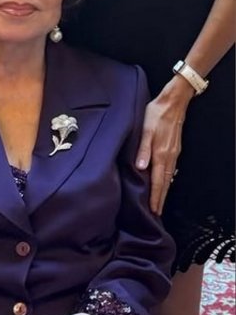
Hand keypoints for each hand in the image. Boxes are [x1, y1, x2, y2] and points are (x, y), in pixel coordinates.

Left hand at [135, 75, 193, 213]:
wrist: (173, 102)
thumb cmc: (157, 113)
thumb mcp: (146, 129)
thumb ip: (143, 149)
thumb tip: (141, 168)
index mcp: (161, 153)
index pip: (158, 180)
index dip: (155, 196)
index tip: (154, 210)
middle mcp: (169, 156)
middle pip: (165, 182)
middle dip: (161, 198)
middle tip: (157, 212)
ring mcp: (174, 153)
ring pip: (169, 177)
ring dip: (164, 190)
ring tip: (159, 201)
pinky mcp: (174, 148)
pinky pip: (171, 169)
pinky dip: (167, 179)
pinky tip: (164, 181)